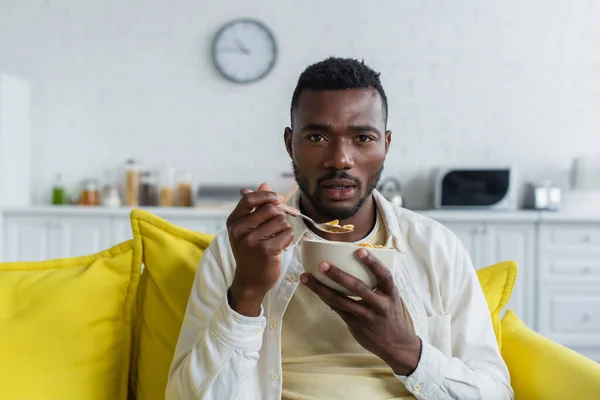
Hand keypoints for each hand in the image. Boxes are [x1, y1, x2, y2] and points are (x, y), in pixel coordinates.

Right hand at [227, 183, 293, 316]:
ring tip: (277, 238)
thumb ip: (256, 206)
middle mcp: (240, 230)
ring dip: (284, 228)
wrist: (250, 281)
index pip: (249, 199)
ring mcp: (252, 241)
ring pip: (281, 221)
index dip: (267, 195)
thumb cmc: (250, 252)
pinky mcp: (267, 250)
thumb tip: (265, 183)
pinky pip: (287, 234)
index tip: (278, 199)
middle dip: (280, 215)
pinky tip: (281, 246)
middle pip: (270, 209)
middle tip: (278, 226)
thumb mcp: (247, 229)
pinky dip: (288, 238)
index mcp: (233, 222)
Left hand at [301, 248, 421, 375]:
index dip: (372, 262)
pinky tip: (314, 289)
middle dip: (338, 274)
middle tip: (322, 264)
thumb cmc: (390, 314)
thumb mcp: (391, 297)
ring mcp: (366, 316)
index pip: (384, 275)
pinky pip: (337, 309)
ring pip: (340, 300)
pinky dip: (325, 298)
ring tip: (306, 278)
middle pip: (357, 287)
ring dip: (321, 288)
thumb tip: (355, 261)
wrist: (396, 344)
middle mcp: (380, 304)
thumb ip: (378, 283)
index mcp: (390, 293)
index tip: (360, 250)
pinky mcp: (355, 325)